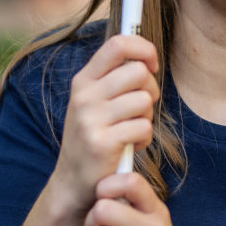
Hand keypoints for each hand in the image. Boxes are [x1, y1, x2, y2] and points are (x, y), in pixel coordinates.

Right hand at [52, 35, 159, 214]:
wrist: (73, 181)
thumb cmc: (94, 136)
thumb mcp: (94, 102)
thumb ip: (114, 78)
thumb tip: (145, 55)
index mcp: (84, 80)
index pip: (118, 44)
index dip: (143, 48)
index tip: (152, 64)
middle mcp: (84, 96)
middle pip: (138, 72)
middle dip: (151, 89)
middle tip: (143, 107)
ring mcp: (91, 119)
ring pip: (144, 100)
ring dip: (147, 117)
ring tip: (133, 129)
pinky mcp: (102, 143)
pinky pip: (143, 128)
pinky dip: (144, 139)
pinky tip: (131, 146)